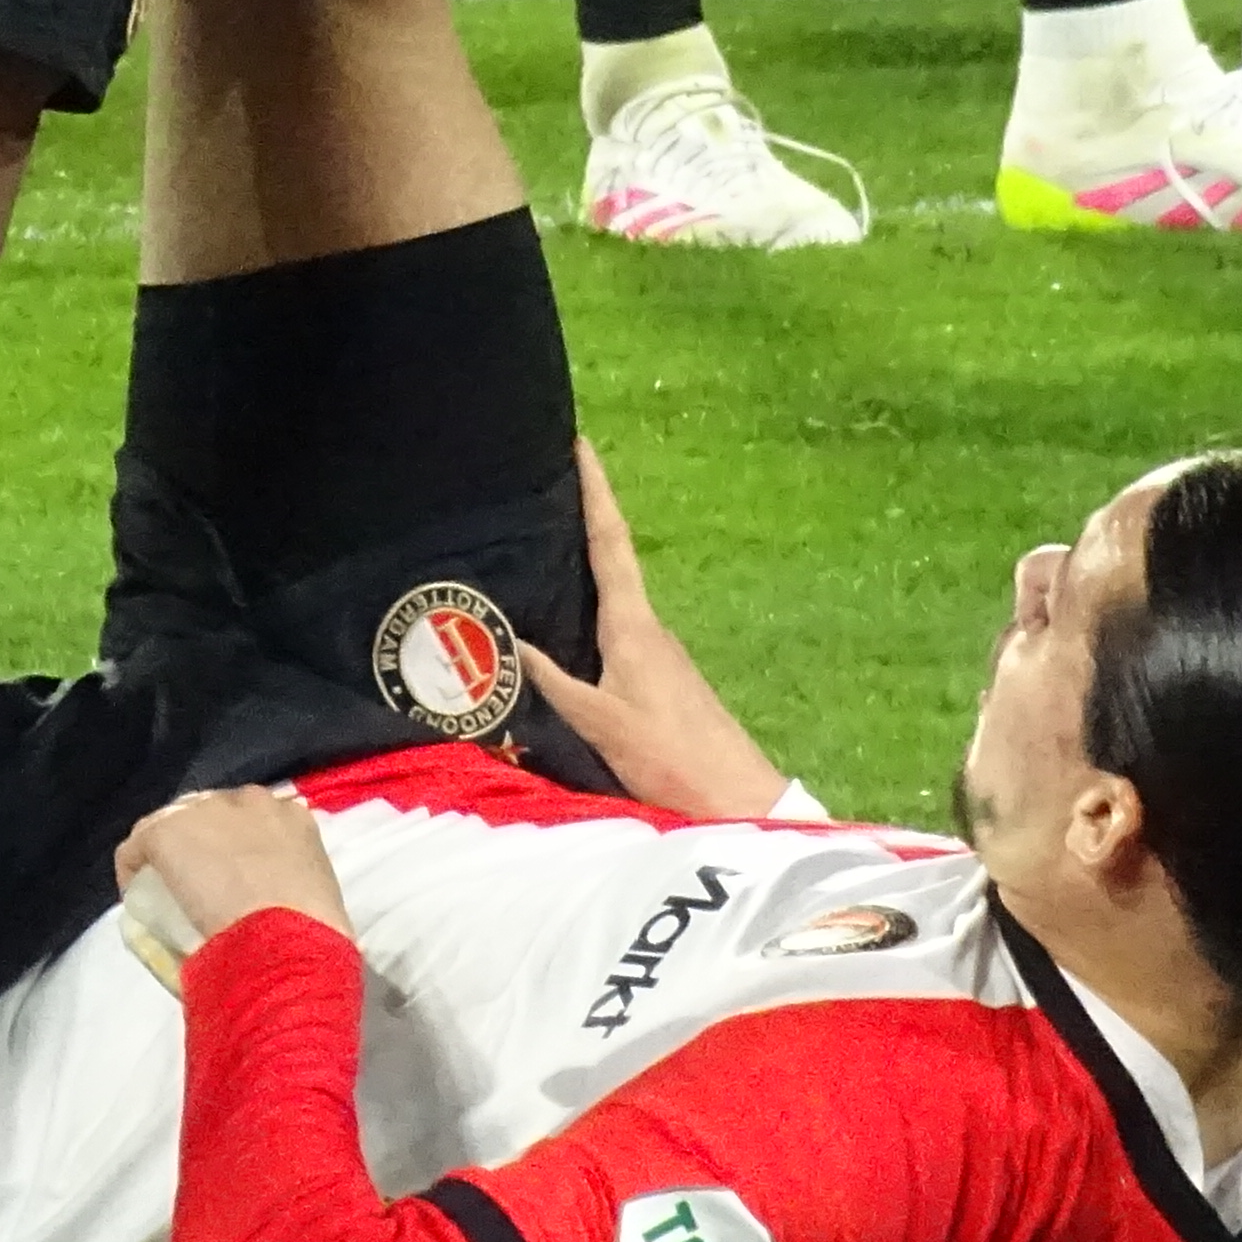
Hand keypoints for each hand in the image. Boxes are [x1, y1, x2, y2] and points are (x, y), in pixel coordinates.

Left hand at [115, 785, 346, 981]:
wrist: (285, 943)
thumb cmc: (310, 934)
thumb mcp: (314, 896)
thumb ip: (292, 883)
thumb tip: (272, 902)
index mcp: (290, 816)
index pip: (250, 820)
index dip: (234, 850)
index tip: (232, 883)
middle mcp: (248, 800)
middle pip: (209, 815)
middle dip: (202, 846)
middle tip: (201, 888)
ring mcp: (204, 812)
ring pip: (172, 826)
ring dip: (170, 856)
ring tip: (168, 894)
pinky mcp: (166, 832)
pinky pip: (135, 849)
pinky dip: (132, 872)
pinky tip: (137, 901)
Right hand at [515, 440, 791, 820]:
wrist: (733, 796)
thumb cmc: (668, 755)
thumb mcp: (598, 723)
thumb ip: (552, 682)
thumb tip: (507, 642)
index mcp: (633, 625)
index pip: (610, 543)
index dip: (595, 492)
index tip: (581, 445)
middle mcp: (647, 627)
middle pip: (611, 560)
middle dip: (582, 520)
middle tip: (543, 489)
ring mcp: (656, 652)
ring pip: (611, 598)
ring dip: (582, 569)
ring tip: (538, 551)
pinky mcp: (658, 677)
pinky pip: (614, 629)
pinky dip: (588, 612)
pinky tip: (563, 625)